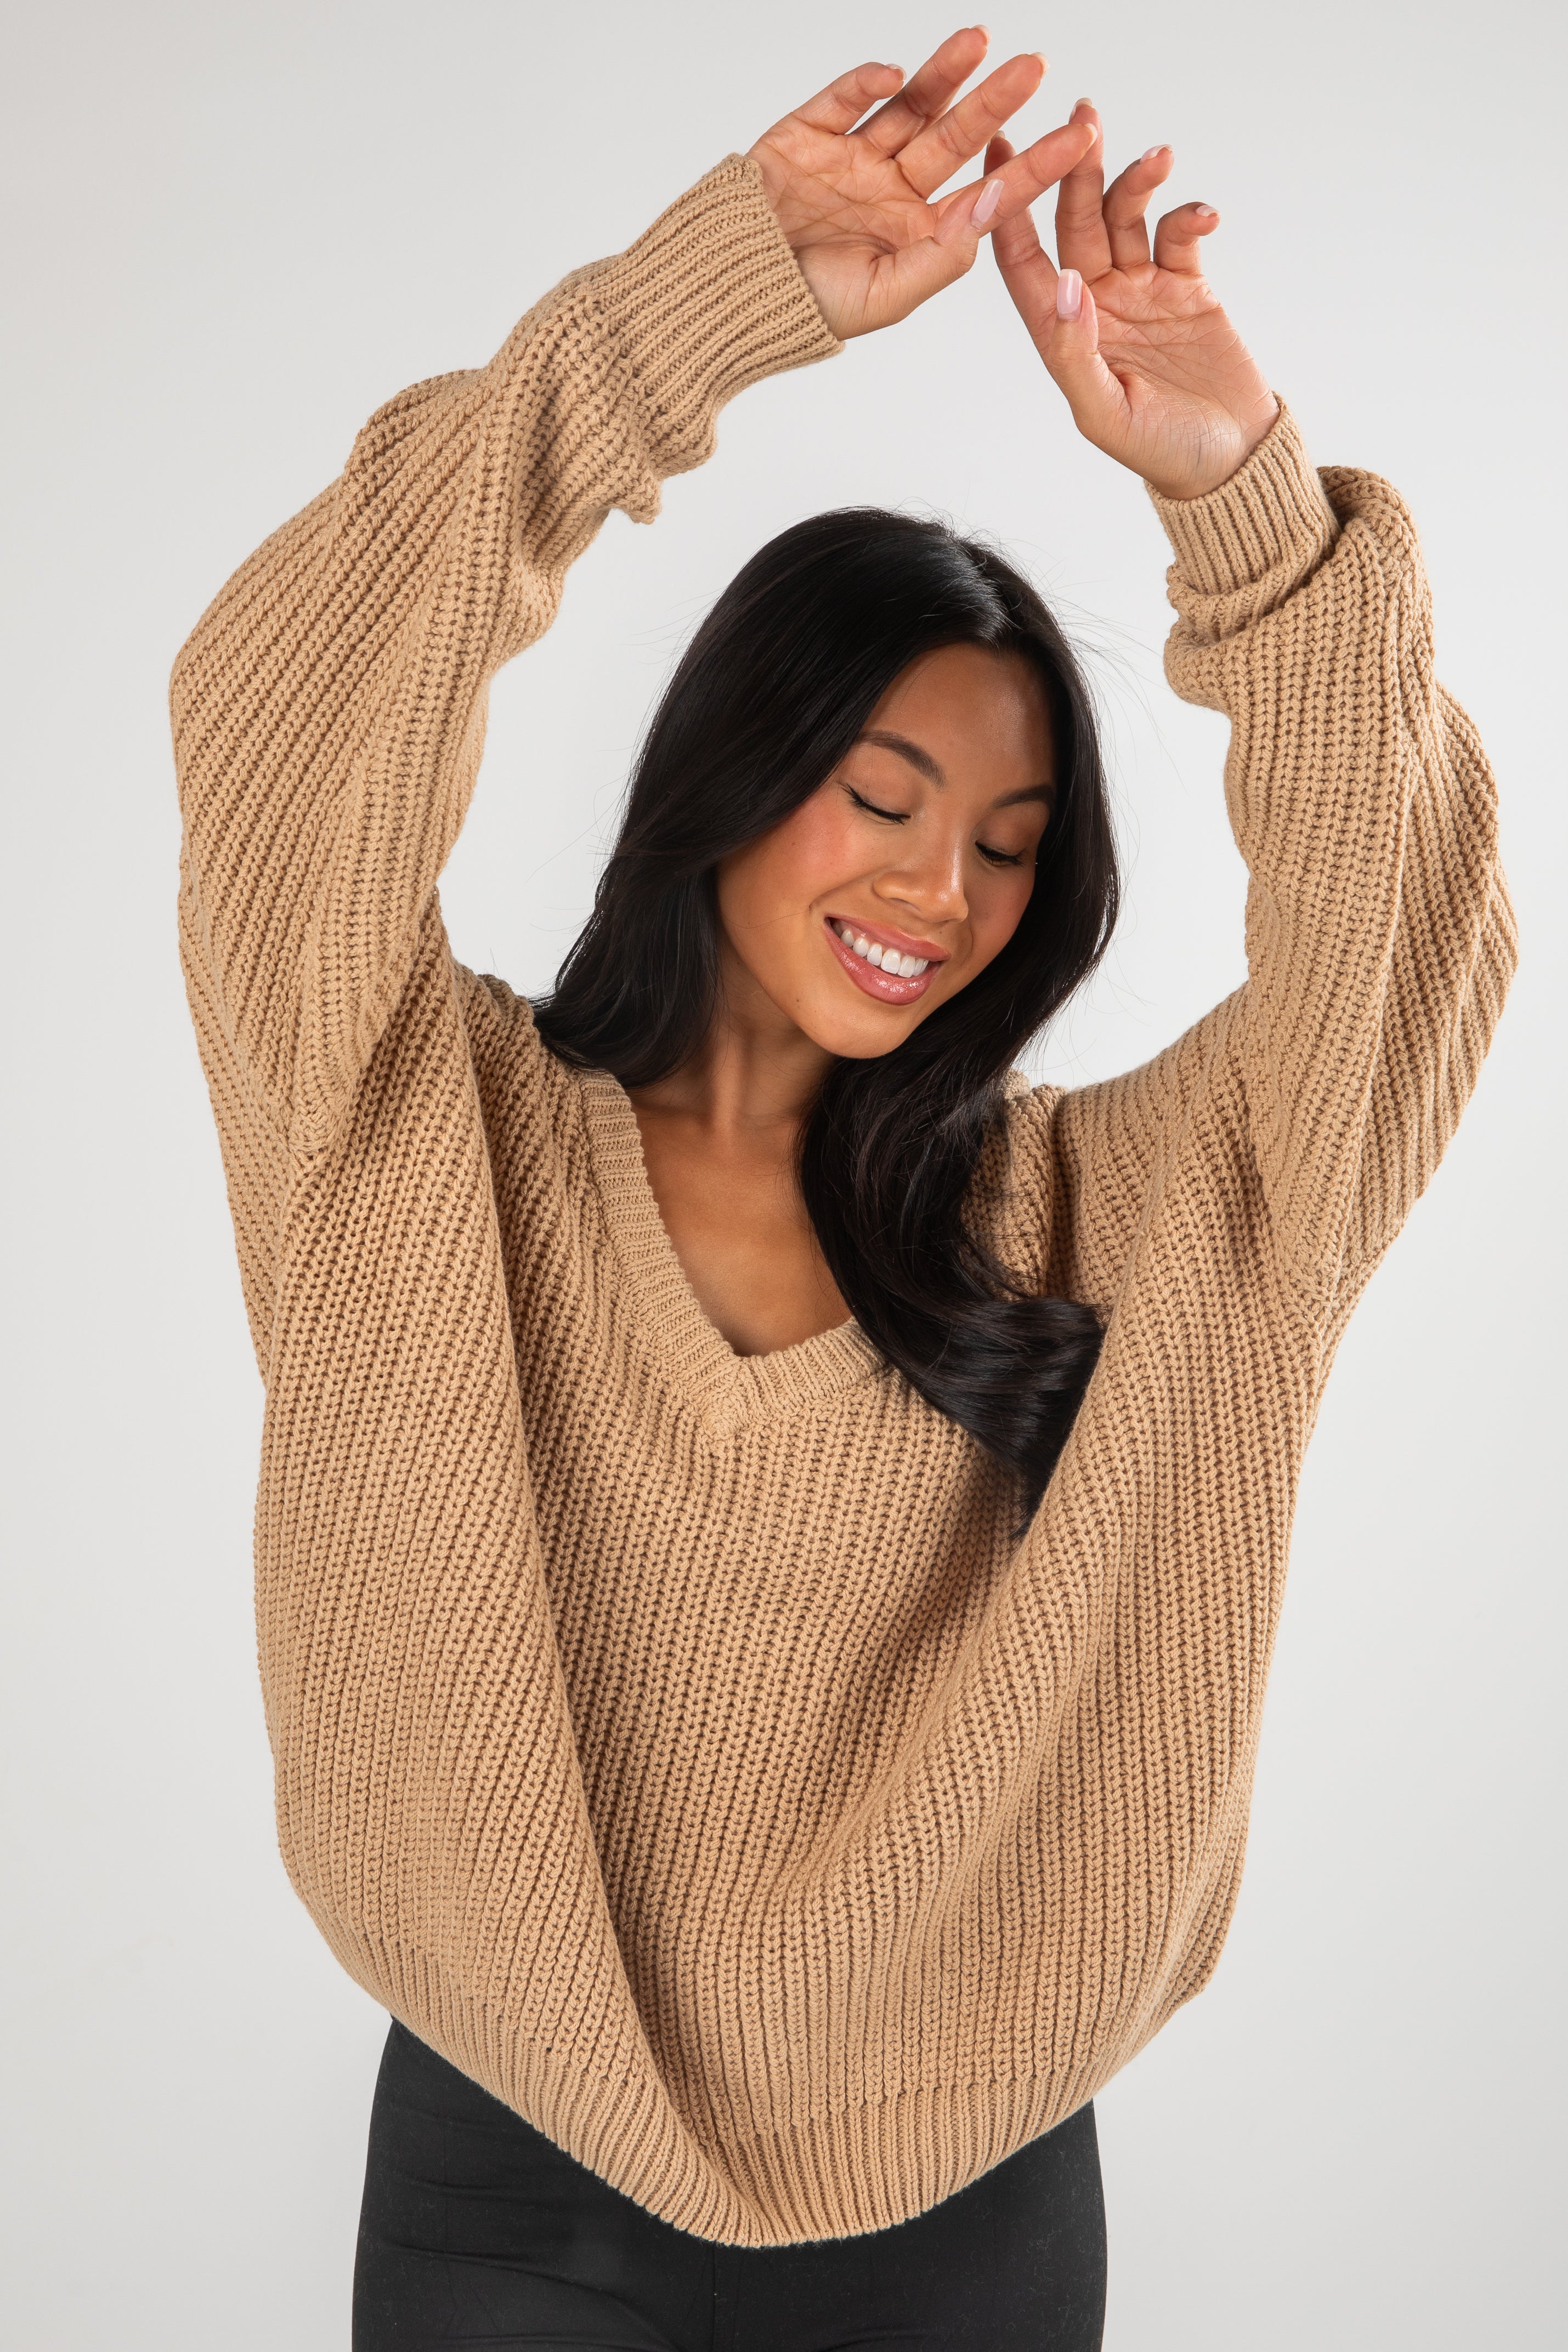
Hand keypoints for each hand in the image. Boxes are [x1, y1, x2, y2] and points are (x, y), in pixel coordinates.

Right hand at [747, 29, 1095, 341]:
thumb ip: (944, 253)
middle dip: (998, 102)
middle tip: (1038, 67)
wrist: (728, 295)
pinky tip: (895, 72)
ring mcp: (851, 157)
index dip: (1036, 164)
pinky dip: (867, 82)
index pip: (988, 191)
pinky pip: (843, 99)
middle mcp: (892, 189)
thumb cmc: (806, 310)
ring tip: (982, 40)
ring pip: (910, 105)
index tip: (1081, 136)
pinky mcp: (807, 133)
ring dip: (945, 73)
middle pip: (956, 137)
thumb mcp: (887, 295)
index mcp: (917, 232)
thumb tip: (994, 195)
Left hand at [987, 103, 1278, 499]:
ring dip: (1135, 181)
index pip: (1025, 262)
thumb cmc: (1162, 452)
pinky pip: (1179, 233)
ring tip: (1155, 157)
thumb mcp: (1107, 414)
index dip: (1008, 210)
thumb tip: (1065, 285)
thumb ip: (1076, 353)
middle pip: (1076, 223)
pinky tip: (1202, 212)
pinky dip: (1188, 213)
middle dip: (1077, 170)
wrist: (1231, 461)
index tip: (1002, 154)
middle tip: (1082, 119)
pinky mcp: (1187, 284)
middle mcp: (1095, 303)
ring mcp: (1141, 290)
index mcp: (1062, 334)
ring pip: (1126, 216)